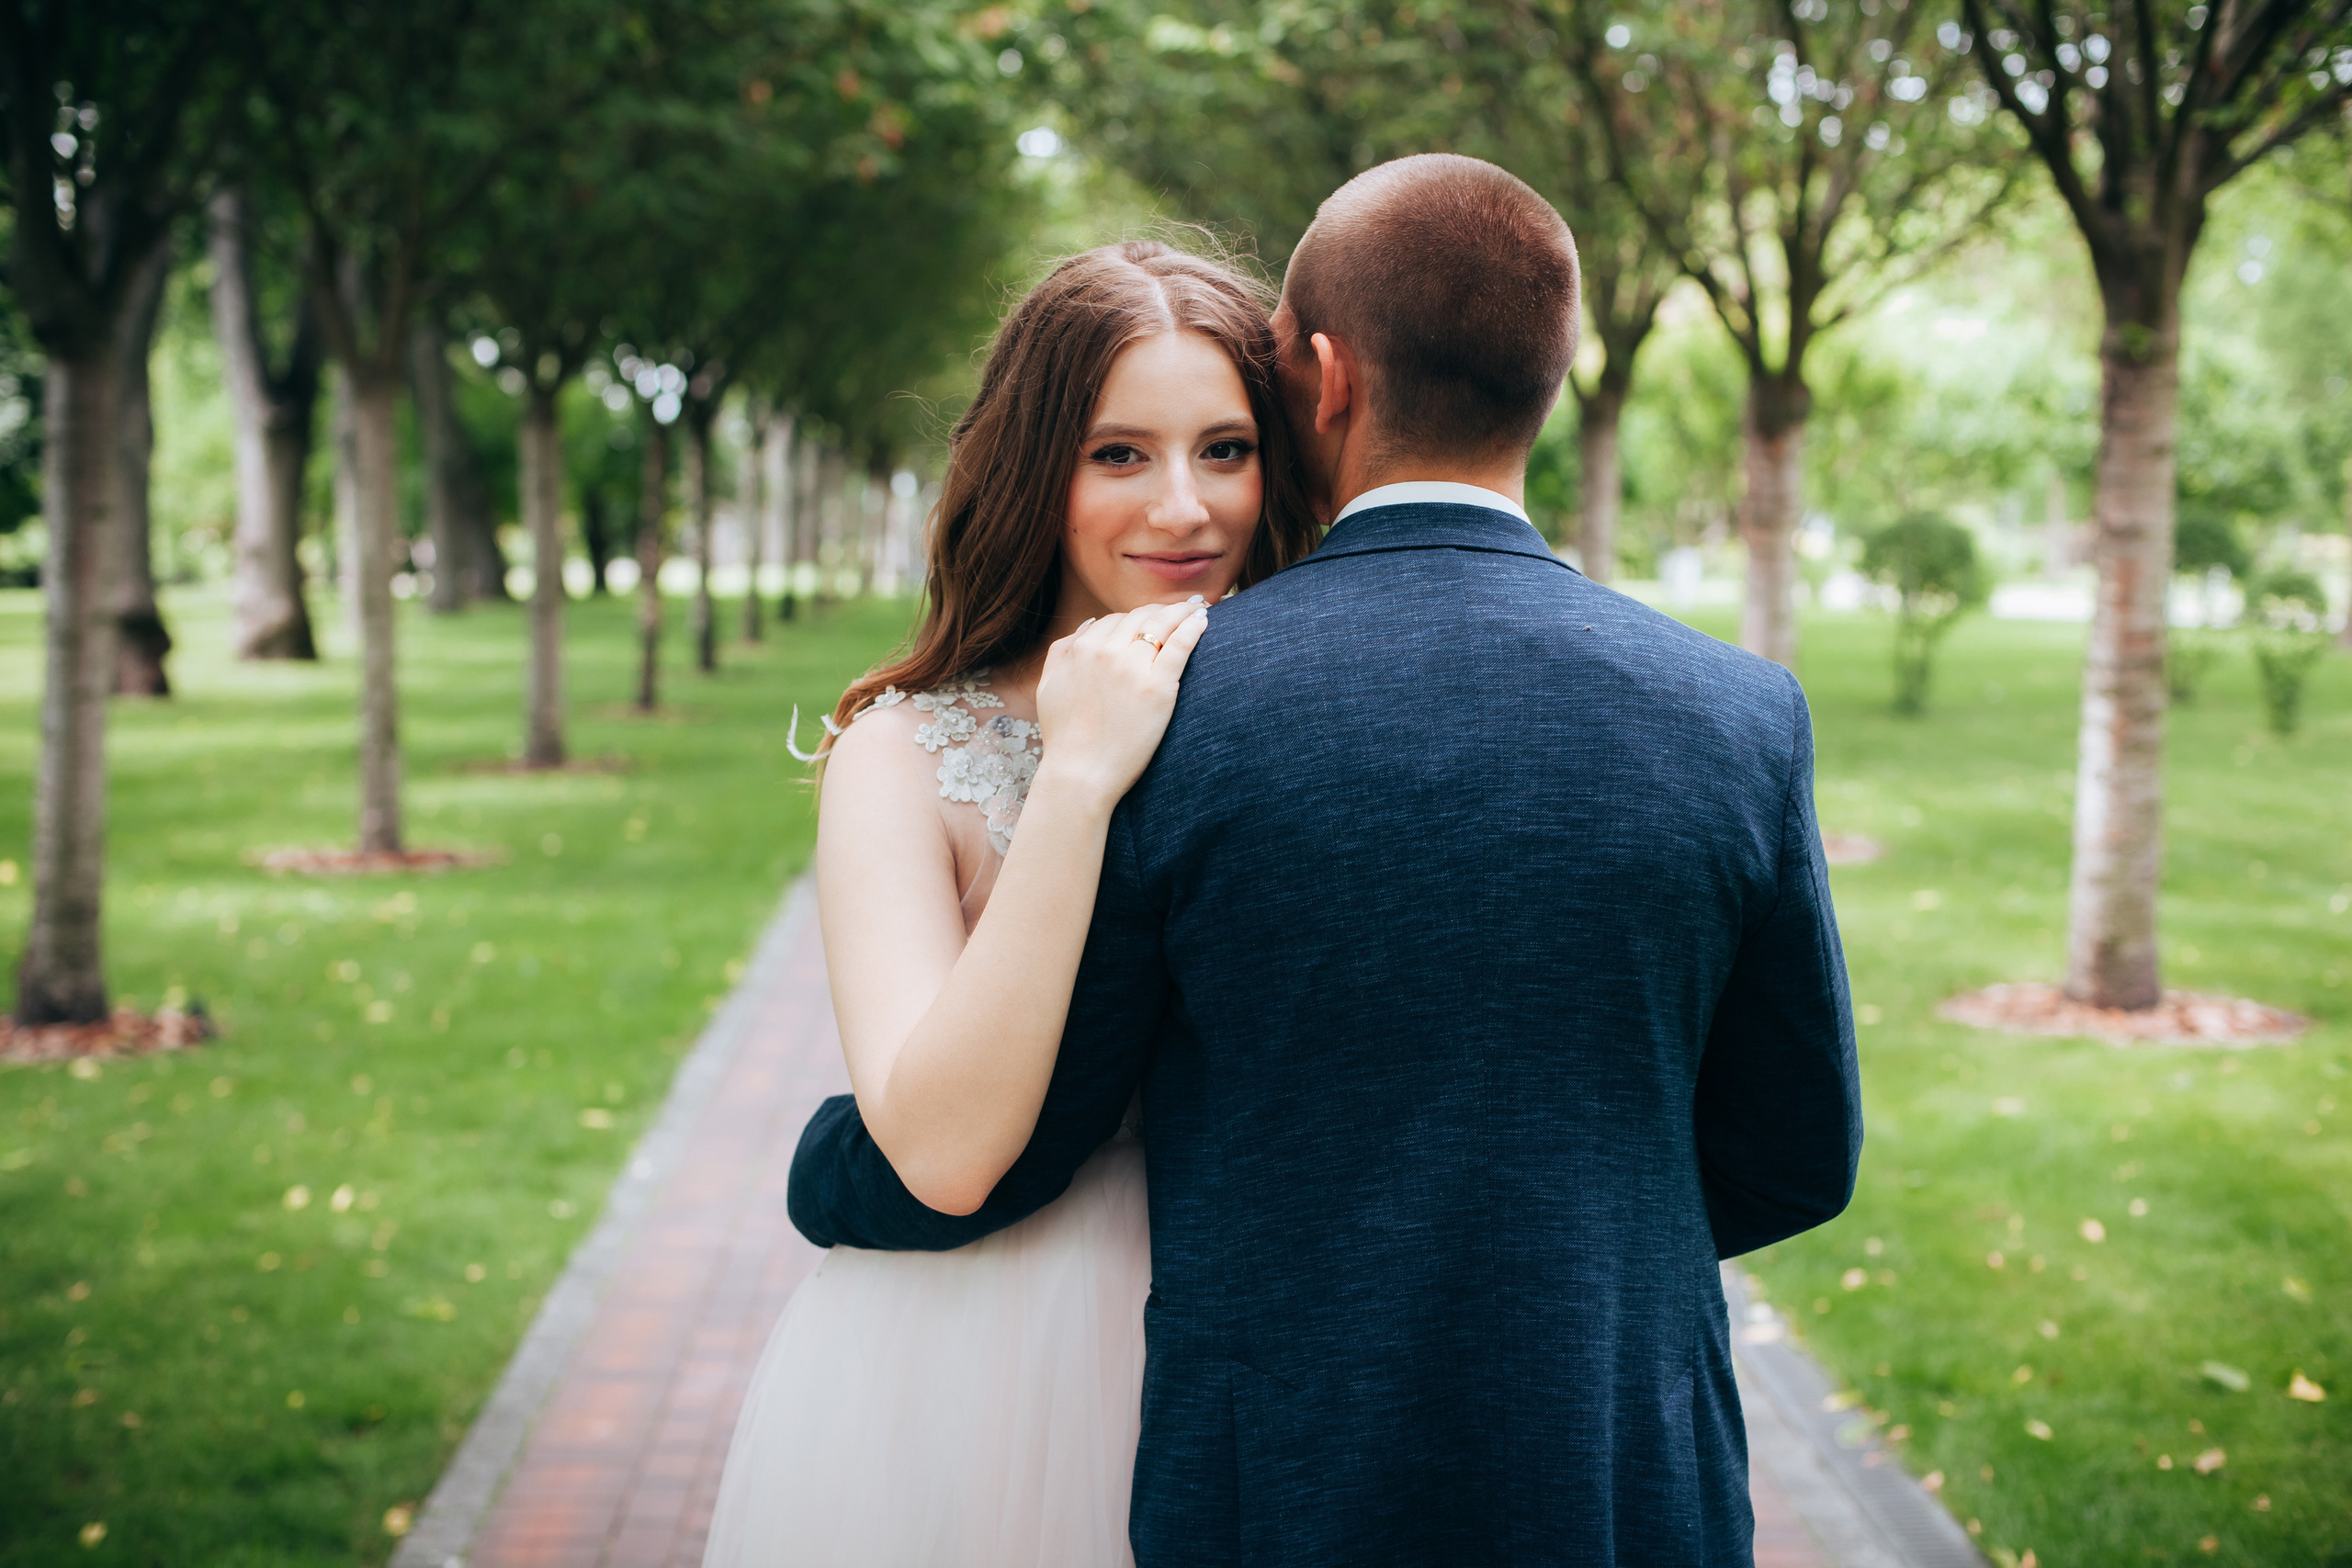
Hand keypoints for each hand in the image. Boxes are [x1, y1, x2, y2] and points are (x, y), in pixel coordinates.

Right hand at [1032, 598, 1210, 807]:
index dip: (1136, 617)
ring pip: (1163, 624)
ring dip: (1182, 611)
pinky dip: (1193, 627)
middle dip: (1161, 610)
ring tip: (1197, 607)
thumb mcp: (1048, 687)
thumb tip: (1087, 625)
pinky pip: (1180, 644)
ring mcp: (1134, 667)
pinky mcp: (1159, 687)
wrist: (1080, 774)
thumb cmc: (1064, 738)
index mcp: (1082, 649)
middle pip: (1141, 616)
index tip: (1152, 617)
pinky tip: (1203, 620)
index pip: (1115, 620)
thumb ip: (1060, 652)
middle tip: (1180, 608)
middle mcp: (1107, 651)